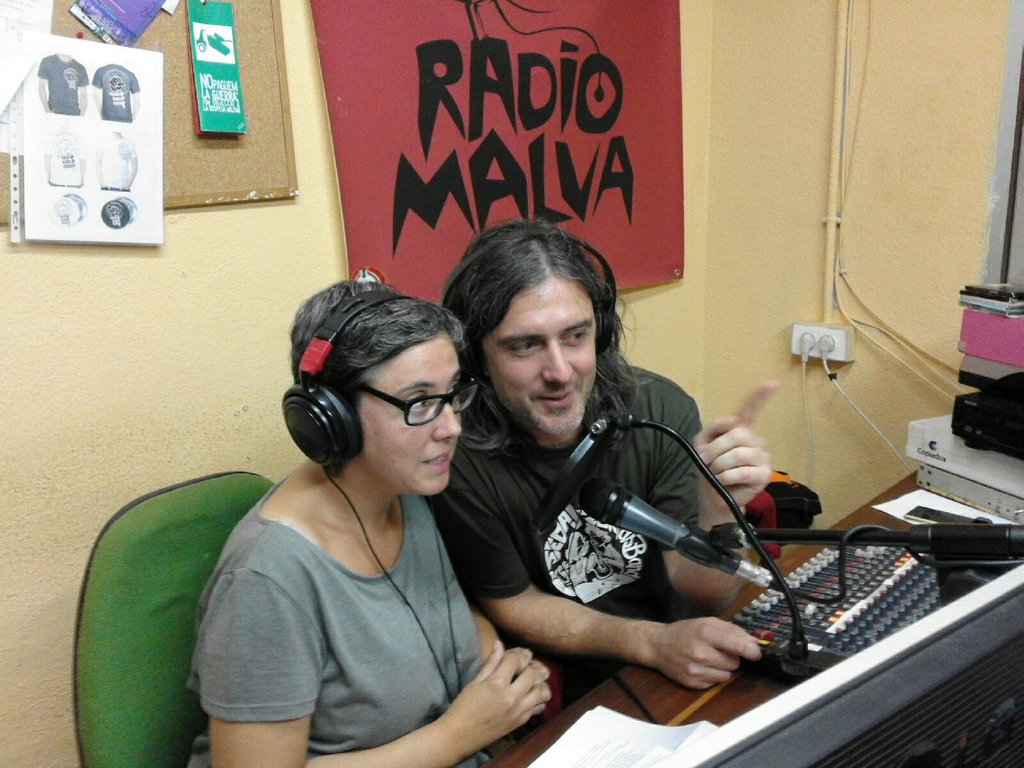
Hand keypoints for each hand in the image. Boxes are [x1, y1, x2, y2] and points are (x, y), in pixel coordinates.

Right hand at [441, 641, 550, 751]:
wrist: (460, 736)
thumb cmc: (463, 707)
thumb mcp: (475, 682)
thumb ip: (491, 663)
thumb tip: (499, 643)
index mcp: (497, 684)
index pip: (515, 661)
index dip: (517, 654)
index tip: (518, 653)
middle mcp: (512, 697)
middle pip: (532, 674)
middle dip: (529, 666)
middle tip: (524, 665)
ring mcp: (519, 711)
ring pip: (541, 691)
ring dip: (538, 682)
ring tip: (529, 679)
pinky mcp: (521, 722)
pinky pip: (539, 707)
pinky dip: (538, 698)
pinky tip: (529, 694)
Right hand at [644, 617, 761, 689]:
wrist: (657, 645)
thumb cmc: (685, 631)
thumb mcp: (707, 622)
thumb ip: (732, 630)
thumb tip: (754, 643)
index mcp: (705, 633)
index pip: (737, 646)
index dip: (751, 651)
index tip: (757, 653)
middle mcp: (700, 653)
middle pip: (735, 663)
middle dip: (731, 657)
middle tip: (717, 650)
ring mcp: (695, 670)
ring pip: (727, 676)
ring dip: (722, 668)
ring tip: (708, 659)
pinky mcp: (692, 683)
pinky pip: (715, 684)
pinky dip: (712, 676)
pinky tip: (700, 667)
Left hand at [695, 381, 778, 508]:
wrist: (713, 495)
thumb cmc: (710, 468)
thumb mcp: (702, 444)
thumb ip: (713, 428)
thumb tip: (733, 420)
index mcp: (741, 430)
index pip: (751, 410)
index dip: (760, 396)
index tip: (774, 383)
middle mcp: (755, 441)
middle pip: (737, 434)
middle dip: (715, 449)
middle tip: (708, 462)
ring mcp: (762, 457)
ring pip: (738, 454)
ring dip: (719, 466)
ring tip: (718, 473)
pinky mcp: (765, 474)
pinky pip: (743, 472)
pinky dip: (727, 477)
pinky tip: (726, 481)